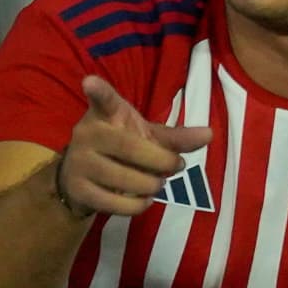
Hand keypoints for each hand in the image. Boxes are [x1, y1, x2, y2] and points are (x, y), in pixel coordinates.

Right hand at [57, 72, 212, 221]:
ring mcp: (79, 162)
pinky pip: (117, 203)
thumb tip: (209, 134)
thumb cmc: (120, 150)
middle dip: (162, 162)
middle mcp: (87, 134)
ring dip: (152, 186)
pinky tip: (142, 198)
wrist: (80, 178)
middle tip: (177, 166)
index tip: (91, 82)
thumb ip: (175, 138)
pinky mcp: (78, 189)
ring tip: (156, 184)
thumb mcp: (146, 138)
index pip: (102, 100)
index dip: (98, 91)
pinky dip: (139, 205)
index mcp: (105, 115)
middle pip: (130, 147)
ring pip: (125, 179)